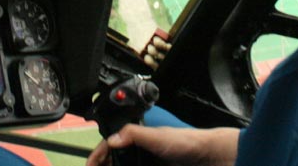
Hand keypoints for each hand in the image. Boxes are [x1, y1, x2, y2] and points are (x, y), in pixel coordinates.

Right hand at [85, 124, 238, 165]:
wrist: (207, 157)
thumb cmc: (186, 141)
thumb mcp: (157, 136)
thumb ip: (133, 134)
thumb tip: (112, 139)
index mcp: (137, 136)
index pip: (110, 146)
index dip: (97, 156)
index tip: (89, 165)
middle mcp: (139, 150)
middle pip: (114, 160)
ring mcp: (146, 162)